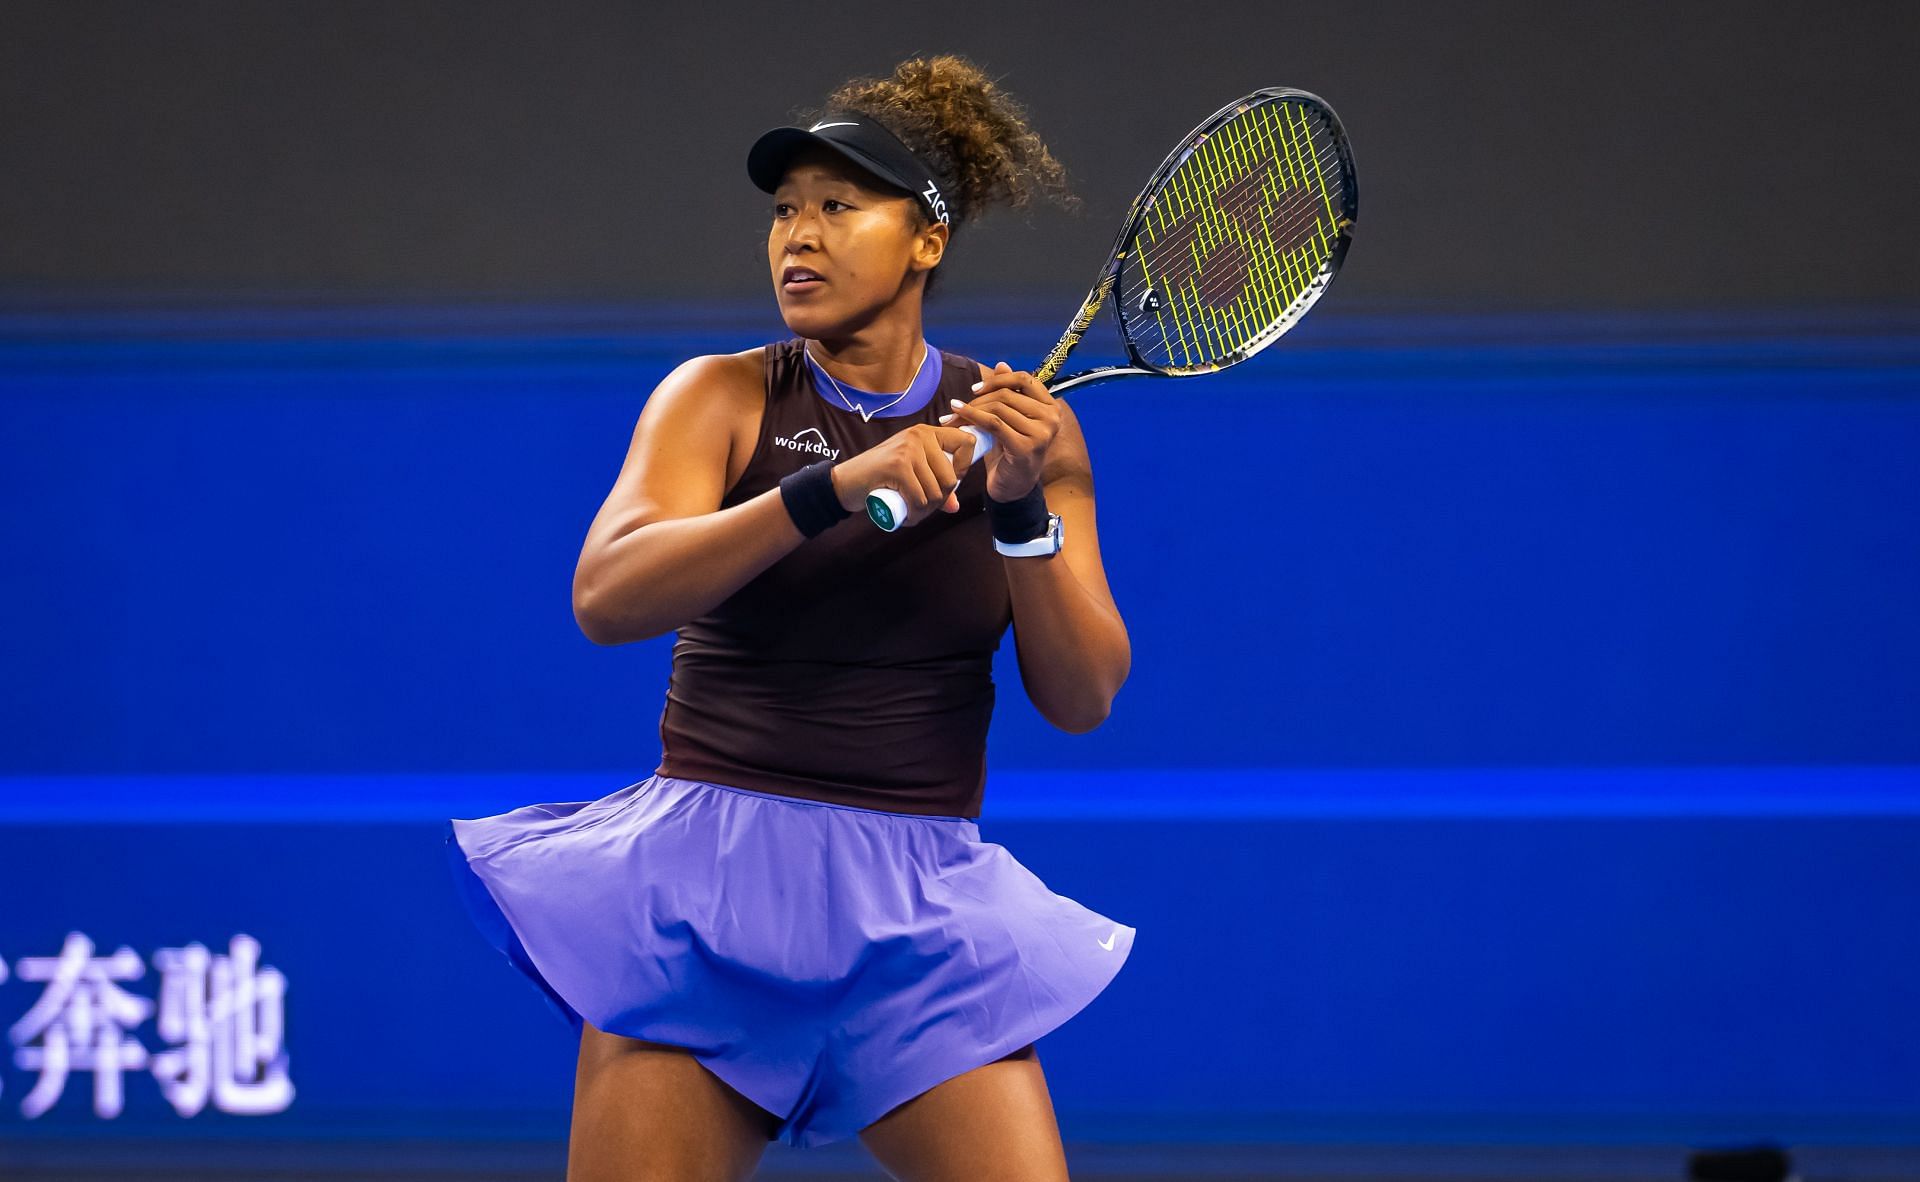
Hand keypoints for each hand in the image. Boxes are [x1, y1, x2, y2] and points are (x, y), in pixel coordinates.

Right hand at [828, 423, 981, 527]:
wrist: (845, 482)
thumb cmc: (880, 479)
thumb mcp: (911, 475)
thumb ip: (933, 485)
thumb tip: (955, 507)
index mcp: (927, 432)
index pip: (966, 443)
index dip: (963, 469)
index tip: (946, 483)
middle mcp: (920, 435)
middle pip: (951, 478)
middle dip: (940, 500)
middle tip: (923, 507)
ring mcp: (908, 450)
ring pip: (935, 492)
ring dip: (926, 512)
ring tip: (913, 513)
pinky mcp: (897, 466)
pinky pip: (920, 499)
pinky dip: (916, 515)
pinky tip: (907, 517)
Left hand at [940, 362, 1059, 501]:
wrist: (1012, 487)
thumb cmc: (1010, 451)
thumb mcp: (1010, 419)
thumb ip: (1009, 392)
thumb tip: (1001, 364)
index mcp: (1051, 407)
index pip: (1024, 379)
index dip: (998, 380)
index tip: (975, 389)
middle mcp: (1051, 418)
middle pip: (1007, 394)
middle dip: (977, 399)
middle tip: (955, 407)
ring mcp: (1041, 433)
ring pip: (998, 408)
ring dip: (970, 411)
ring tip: (952, 417)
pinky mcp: (1025, 447)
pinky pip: (993, 424)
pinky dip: (972, 418)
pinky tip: (957, 421)